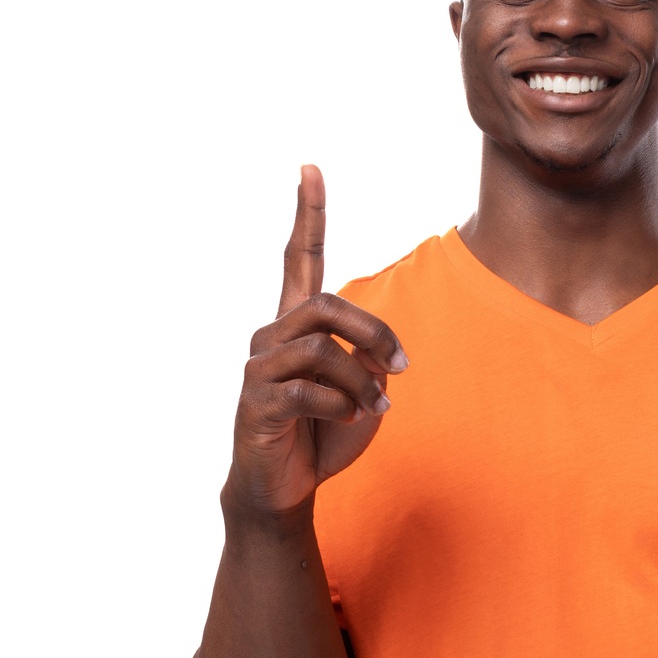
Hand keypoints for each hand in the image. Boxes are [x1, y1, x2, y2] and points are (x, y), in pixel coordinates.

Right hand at [224, 164, 407, 524]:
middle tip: (400, 370)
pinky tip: (350, 421)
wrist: (285, 489)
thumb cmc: (324, 436)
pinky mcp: (257, 401)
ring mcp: (260, 368)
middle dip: (374, 333)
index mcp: (296, 325)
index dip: (307, 214)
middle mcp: (272, 336)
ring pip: (321, 348)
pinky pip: (308, 389)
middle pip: (328, 305)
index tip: (309, 168)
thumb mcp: (363, 394)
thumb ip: (370, 362)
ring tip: (376, 407)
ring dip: (361, 380)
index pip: (299, 259)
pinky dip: (341, 405)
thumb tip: (374, 354)